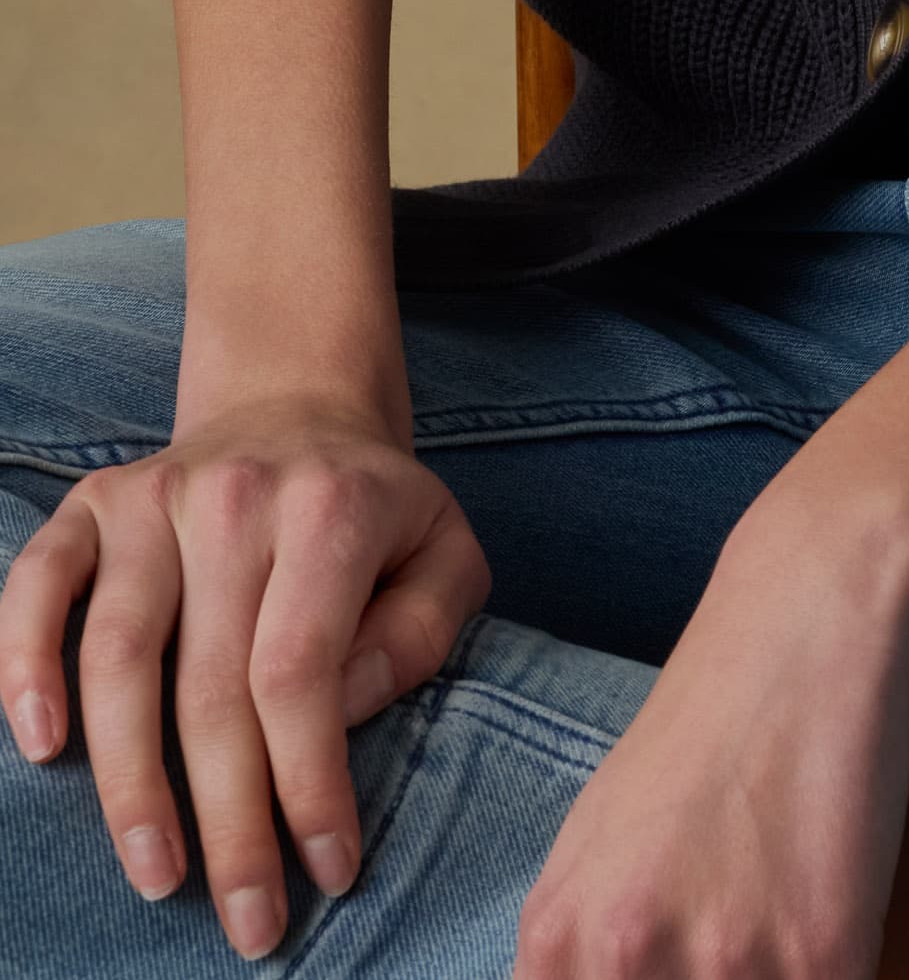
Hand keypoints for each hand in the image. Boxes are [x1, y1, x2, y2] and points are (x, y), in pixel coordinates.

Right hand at [0, 390, 490, 960]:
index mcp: (331, 508)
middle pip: (211, 688)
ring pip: (118, 656)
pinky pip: (37, 585)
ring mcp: (154, 497)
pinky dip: (22, 663)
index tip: (328, 869)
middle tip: (248, 921)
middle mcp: (236, 497)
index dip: (309, 783)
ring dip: (129, 781)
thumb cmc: (374, 509)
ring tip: (156, 874)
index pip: (303, 673)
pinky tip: (40, 745)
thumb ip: (423, 632)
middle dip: (229, 822)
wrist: (297, 406)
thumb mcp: (446, 550)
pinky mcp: (92, 504)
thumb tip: (345, 710)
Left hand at [514, 491, 908, 979]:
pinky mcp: (824, 958)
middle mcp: (626, 961)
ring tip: (777, 916)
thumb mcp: (596, 847)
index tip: (673, 977)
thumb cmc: (705, 726)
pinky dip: (835, 971)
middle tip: (730, 942)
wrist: (805, 615)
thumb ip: (582, 958)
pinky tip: (829, 904)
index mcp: (558, 941)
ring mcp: (727, 965)